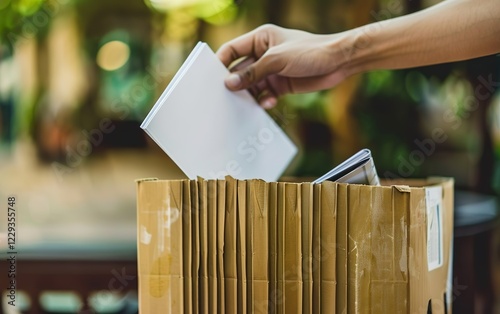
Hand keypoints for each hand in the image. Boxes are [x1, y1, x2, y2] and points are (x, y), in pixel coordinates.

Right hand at [216, 24, 349, 108]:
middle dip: (234, 84)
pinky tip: (269, 103)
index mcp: (260, 39)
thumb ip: (253, 73)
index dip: (220, 63)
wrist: (339, 62)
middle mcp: (263, 55)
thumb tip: (229, 84)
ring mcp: (272, 71)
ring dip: (249, 96)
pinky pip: (265, 95)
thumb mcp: (277, 60)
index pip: (232, 50)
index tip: (210, 79)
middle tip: (224, 97)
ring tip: (245, 105)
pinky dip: (264, 101)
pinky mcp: (281, 85)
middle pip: (240, 71)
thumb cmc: (310, 51)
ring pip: (252, 86)